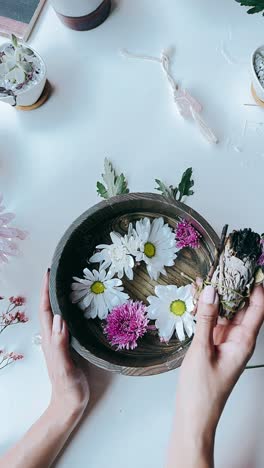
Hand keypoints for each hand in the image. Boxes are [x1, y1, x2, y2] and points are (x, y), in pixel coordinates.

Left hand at [39, 271, 88, 424]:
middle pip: (49, 309)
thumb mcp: (64, 367)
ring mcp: (60, 342)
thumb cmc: (68, 387)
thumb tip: (59, 320)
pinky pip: (66, 324)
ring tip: (65, 284)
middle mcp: (53, 338)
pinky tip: (75, 309)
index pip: (46, 310)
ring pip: (57, 315)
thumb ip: (60, 344)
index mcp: (51, 340)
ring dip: (57, 299)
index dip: (45, 292)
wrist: (69, 403)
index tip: (48, 274)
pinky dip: (68, 311)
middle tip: (57, 273)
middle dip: (49, 290)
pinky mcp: (68, 346)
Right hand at [168, 284, 263, 467]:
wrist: (193, 416)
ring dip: (217, 295)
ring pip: (225, 312)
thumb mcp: (201, 350)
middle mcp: (238, 339)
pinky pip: (213, 321)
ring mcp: (225, 341)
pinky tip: (197, 295)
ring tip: (208, 274)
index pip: (258, 308)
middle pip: (241, 306)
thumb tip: (210, 289)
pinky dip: (206, 308)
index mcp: (243, 341)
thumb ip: (206, 318)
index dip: (257, 287)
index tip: (250, 266)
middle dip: (234, 285)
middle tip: (224, 264)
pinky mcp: (213, 344)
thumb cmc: (201, 389)